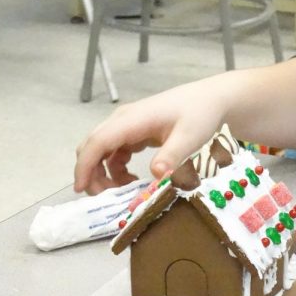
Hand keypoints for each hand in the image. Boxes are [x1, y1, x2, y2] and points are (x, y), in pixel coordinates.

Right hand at [74, 79, 227, 194]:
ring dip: (104, 172)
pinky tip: (130, 179)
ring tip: (123, 190)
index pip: (98, 142)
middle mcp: (125, 120)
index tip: (81, 189)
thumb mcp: (190, 136)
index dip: (85, 165)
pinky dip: (116, 168)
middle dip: (92, 173)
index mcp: (133, 119)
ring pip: (102, 150)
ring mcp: (129, 124)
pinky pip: (116, 151)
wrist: (214, 98)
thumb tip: (156, 175)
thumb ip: (172, 155)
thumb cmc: (201, 114)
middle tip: (107, 196)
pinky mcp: (136, 130)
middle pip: (93, 146)